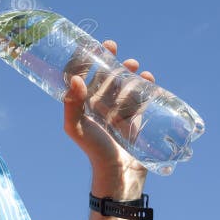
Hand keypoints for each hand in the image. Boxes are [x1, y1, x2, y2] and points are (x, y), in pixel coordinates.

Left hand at [63, 40, 154, 190]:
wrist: (119, 173)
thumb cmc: (94, 151)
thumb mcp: (76, 128)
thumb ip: (72, 105)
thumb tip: (75, 78)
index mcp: (82, 105)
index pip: (80, 76)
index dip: (84, 59)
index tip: (90, 45)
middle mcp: (98, 105)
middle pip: (103, 75)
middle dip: (108, 59)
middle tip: (112, 46)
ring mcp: (117, 111)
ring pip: (122, 83)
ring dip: (127, 71)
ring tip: (133, 64)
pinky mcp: (135, 118)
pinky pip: (140, 97)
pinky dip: (144, 86)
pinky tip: (148, 78)